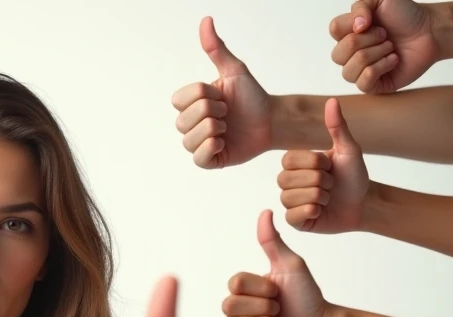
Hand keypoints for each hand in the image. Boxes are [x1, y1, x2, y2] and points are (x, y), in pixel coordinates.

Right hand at [171, 16, 271, 168]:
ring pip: (189, 139)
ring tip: (228, 127)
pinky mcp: (209, 160)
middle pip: (183, 120)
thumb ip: (216, 49)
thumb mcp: (234, 71)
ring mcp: (198, 143)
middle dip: (211, 112)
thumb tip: (206, 21)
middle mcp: (191, 123)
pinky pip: (198, 158)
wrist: (271, 120)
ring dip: (213, 130)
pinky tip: (224, 142)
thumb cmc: (252, 96)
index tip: (222, 96)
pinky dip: (211, 148)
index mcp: (192, 103)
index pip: (180, 99)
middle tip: (228, 113)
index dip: (204, 96)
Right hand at [223, 210, 332, 316]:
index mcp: (243, 288)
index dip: (260, 289)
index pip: (235, 283)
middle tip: (280, 311)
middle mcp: (236, 309)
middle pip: (230, 305)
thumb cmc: (308, 297)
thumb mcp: (291, 266)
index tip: (278, 292)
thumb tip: (265, 212)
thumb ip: (273, 242)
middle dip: (263, 309)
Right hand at [277, 98, 370, 232]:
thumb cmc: (354, 176)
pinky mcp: (294, 221)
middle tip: (331, 184)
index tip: (330, 166)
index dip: (315, 164)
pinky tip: (322, 210)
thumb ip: (338, 127)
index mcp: (295, 163)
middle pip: (287, 180)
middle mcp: (288, 181)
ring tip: (328, 197)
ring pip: (291, 198)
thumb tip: (332, 101)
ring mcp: (289, 202)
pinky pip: (293, 216)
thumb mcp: (348, 150)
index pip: (290, 160)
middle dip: (319, 182)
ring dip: (319, 197)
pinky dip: (313, 211)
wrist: (364, 203)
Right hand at [329, 0, 439, 92]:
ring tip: (390, 48)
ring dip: (375, 55)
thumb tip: (356, 28)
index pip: (334, 30)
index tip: (373, 22)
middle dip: (367, 42)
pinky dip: (381, 68)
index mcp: (348, 32)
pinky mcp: (373, 85)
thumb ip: (360, 6)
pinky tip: (393, 60)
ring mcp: (360, 70)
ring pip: (348, 71)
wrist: (431, 31)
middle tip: (386, 35)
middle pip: (338, 54)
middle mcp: (350, 53)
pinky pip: (363, 82)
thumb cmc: (407, 15)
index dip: (353, 25)